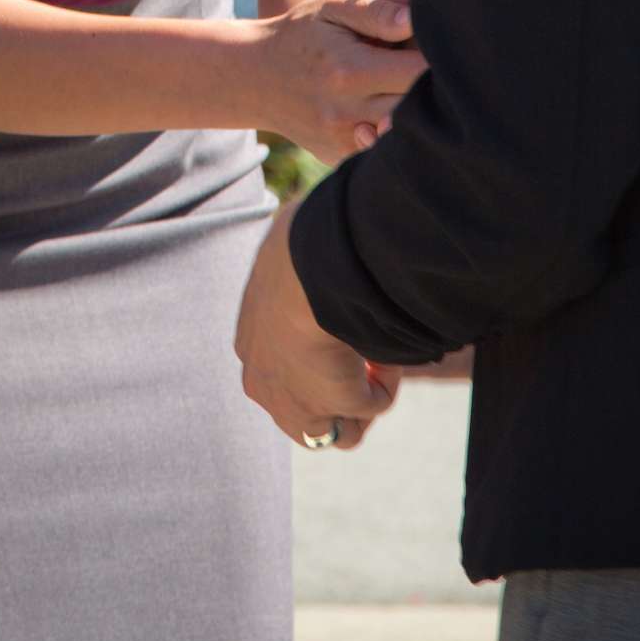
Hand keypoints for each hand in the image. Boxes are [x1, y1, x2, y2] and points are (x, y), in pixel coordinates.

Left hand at [235, 202, 398, 450]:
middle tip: (367, 356)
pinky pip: (372, 406)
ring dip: (364, 396)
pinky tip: (389, 348)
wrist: (305, 271)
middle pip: (307, 413)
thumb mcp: (292, 241)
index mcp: (250, 341)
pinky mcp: (333, 408)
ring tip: (381, 355)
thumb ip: (303, 244)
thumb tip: (325, 212)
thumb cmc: (299, 242)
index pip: (281, 370)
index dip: (318, 358)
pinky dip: (386, 383)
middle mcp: (264, 382)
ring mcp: (295, 403)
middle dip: (339, 392)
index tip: (343, 329)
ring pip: (339, 428)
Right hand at [253, 0, 424, 167]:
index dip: (439, 58)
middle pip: (418, 110)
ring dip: (417, 115)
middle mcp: (347, 113)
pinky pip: (382, 154)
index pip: (419, 72)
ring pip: (403, 137)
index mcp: (350, 71)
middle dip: (435, 90)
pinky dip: (395, 136)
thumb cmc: (303, 33)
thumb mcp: (332, 7)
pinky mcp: (339, 157)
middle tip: (437, 69)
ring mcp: (342, 141)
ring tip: (415, 91)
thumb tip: (415, 17)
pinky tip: (391, 111)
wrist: (255, 77)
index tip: (440, 44)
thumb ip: (376, 9)